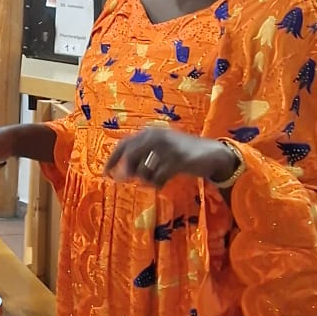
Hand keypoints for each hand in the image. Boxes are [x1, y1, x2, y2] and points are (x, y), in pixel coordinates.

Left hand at [105, 127, 236, 187]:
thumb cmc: (181, 153)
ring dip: (147, 179)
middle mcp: (156, 136)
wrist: (211, 154)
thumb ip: (141, 156)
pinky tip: (164, 182)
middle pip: (130, 157)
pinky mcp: (177, 160)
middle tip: (131, 180)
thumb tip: (122, 172)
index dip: (113, 159)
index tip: (105, 173)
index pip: (124, 144)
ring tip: (157, 179)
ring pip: (144, 170)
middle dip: (129, 171)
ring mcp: (166, 147)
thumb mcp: (159, 150)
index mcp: (149, 132)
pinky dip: (158, 183)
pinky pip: (158, 177)